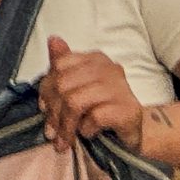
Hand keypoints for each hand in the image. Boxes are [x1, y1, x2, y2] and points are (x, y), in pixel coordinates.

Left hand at [38, 36, 144, 152]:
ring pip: (75, 102)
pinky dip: (86, 129)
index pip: (59, 66)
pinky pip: (94, 117)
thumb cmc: (103, 108)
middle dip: (53, 112)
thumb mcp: (79, 86)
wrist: (133, 130)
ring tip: (66, 140)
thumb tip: (53, 39)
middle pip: (63, 85)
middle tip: (52, 132)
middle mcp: (110, 69)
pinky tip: (88, 134)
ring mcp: (120, 88)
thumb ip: (64, 64)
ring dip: (66, 126)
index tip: (45, 108)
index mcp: (96, 59)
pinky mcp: (127, 109)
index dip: (46, 90)